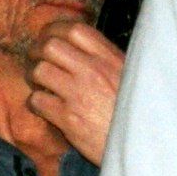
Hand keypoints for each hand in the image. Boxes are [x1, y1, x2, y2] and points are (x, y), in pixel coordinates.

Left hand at [25, 22, 125, 165]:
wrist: (143, 146)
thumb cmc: (137, 113)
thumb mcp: (132, 77)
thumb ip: (108, 61)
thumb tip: (83, 49)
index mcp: (111, 58)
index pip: (75, 30)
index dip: (55, 29)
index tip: (48, 36)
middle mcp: (94, 71)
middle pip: (50, 45)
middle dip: (37, 51)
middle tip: (36, 60)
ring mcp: (79, 94)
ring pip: (39, 70)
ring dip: (32, 76)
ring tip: (38, 83)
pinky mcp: (68, 118)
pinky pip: (37, 100)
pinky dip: (35, 102)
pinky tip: (43, 106)